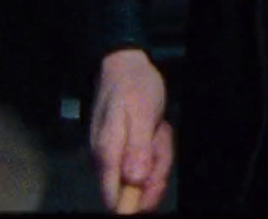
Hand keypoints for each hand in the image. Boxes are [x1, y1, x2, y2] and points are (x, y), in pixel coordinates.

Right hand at [90, 49, 172, 213]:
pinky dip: (158, 148)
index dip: (134, 202)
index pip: (113, 196)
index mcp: (107, 153)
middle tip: (160, 136)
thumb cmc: (133, 86)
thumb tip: (134, 180)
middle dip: (157, 170)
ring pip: (146, 175)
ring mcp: (118, 156)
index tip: (155, 185)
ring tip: (158, 128)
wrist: (126, 65)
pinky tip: (157, 129)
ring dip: (160, 154)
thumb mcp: (140, 113)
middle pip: (135, 189)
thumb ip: (137, 147)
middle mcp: (108, 160)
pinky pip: (148, 161)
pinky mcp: (128, 151)